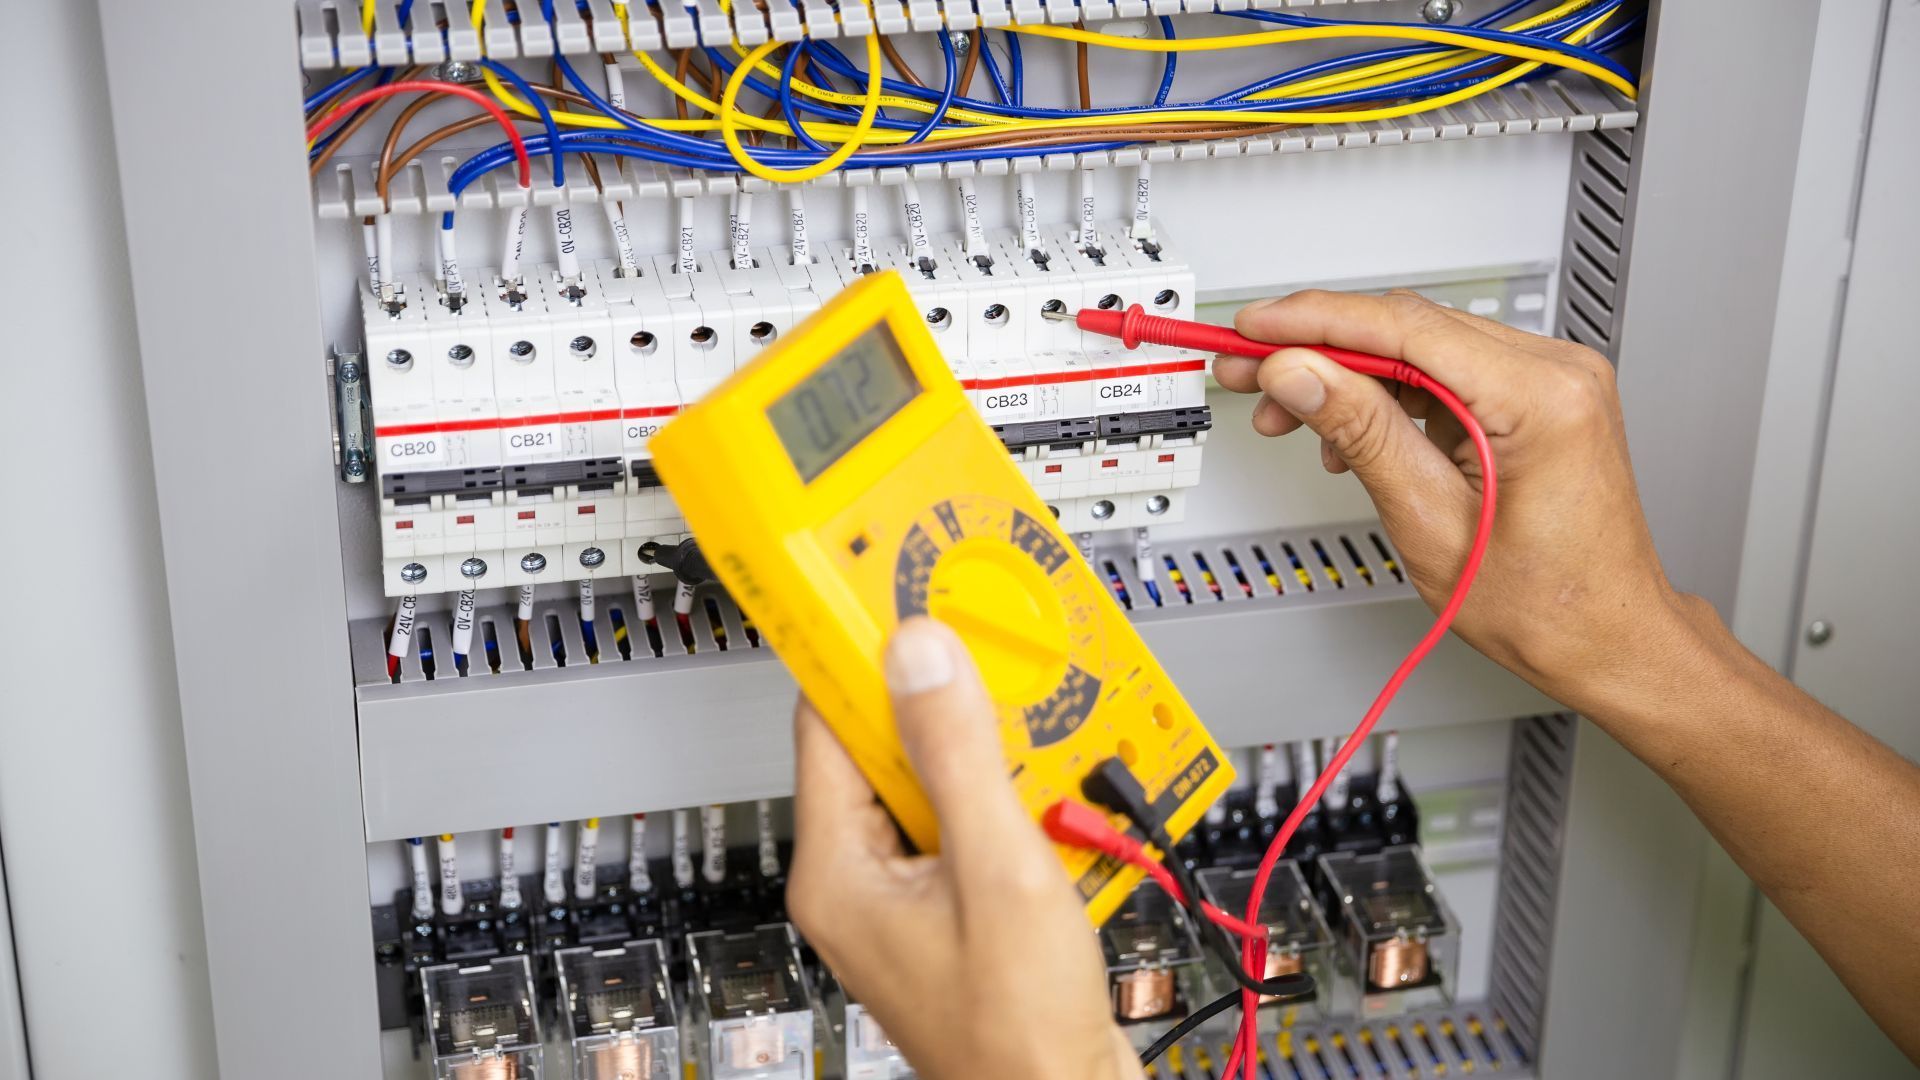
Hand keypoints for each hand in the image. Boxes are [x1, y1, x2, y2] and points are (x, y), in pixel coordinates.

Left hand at [785, 618, 1141, 1079]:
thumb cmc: (1016, 1033)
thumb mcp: (998, 872)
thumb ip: (958, 754)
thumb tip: (920, 655)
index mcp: (837, 869)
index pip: (827, 720)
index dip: (865, 653)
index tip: (896, 594)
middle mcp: (860, 879)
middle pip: (890, 745)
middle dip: (951, 704)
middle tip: (996, 658)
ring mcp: (907, 894)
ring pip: (940, 781)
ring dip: (997, 757)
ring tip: (1044, 741)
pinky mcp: (954, 907)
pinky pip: (974, 825)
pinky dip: (1018, 804)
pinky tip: (1061, 804)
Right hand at [1213, 290, 1705, 711]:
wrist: (1607, 639)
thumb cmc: (1549, 606)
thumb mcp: (1430, 523)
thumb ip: (1362, 433)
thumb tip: (1301, 372)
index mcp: (1543, 398)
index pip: (1406, 327)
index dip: (1316, 322)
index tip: (1255, 328)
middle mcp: (1557, 373)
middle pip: (1410, 327)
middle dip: (1319, 348)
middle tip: (1250, 369)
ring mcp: (1552, 381)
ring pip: (1422, 347)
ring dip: (1348, 373)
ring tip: (1288, 411)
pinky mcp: (1537, 398)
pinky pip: (1446, 373)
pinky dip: (1388, 394)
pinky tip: (1346, 429)